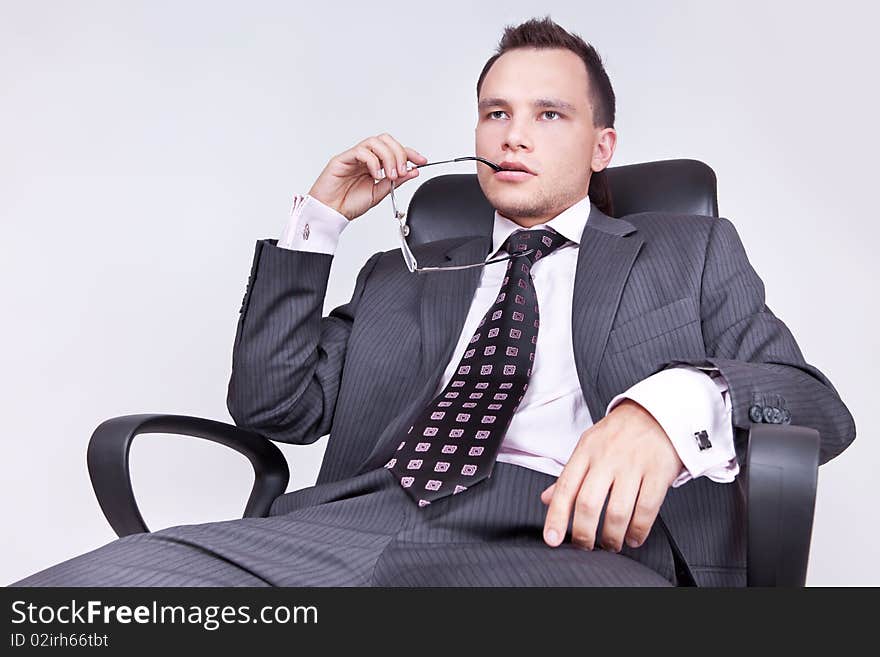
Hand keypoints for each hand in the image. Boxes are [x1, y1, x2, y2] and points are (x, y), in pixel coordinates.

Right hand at [307, 133, 427, 220]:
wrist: (330, 213)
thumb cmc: (349, 204)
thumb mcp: (380, 193)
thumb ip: (396, 182)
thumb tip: (414, 171)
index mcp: (374, 164)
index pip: (394, 149)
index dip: (410, 152)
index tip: (421, 161)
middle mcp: (364, 157)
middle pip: (386, 140)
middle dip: (399, 153)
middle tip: (403, 171)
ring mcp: (353, 156)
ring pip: (375, 142)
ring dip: (388, 157)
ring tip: (391, 174)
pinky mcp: (342, 159)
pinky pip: (361, 151)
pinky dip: (373, 161)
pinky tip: (376, 174)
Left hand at [540, 399, 683, 551]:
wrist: (658, 411)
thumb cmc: (620, 432)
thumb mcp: (589, 445)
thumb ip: (569, 475)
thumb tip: (546, 499)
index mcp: (586, 451)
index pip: (565, 487)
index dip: (555, 516)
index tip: (552, 539)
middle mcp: (607, 458)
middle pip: (588, 503)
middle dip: (583, 533)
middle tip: (585, 546)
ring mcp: (633, 465)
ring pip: (617, 511)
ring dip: (612, 537)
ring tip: (611, 544)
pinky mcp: (658, 472)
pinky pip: (646, 509)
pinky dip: (638, 530)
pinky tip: (633, 537)